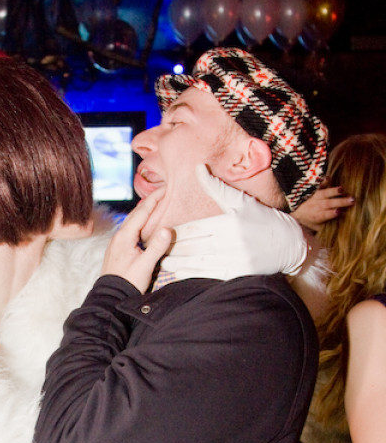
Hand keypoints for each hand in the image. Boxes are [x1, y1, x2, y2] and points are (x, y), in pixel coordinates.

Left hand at [101, 189, 171, 292]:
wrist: (111, 297)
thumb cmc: (128, 283)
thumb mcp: (145, 266)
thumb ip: (156, 247)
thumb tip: (167, 229)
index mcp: (125, 236)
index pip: (142, 212)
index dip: (154, 199)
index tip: (165, 188)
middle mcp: (119, 236)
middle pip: (136, 214)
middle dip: (150, 201)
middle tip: (164, 192)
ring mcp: (117, 242)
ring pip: (133, 221)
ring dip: (145, 211)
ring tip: (157, 204)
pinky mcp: (119, 249)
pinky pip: (131, 229)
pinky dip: (141, 222)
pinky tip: (146, 225)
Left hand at [160, 165, 307, 280]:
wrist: (288, 244)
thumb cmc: (263, 219)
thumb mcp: (240, 200)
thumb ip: (216, 187)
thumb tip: (199, 168)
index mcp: (229, 223)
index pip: (196, 228)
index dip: (176, 231)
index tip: (160, 231)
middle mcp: (231, 242)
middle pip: (194, 246)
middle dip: (172, 247)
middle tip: (153, 248)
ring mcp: (235, 259)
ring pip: (199, 262)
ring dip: (178, 263)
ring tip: (161, 262)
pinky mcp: (238, 274)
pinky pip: (209, 275)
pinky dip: (192, 274)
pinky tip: (179, 273)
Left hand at [292, 181, 353, 230]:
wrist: (295, 211)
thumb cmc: (309, 220)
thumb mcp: (316, 227)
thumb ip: (327, 226)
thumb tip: (340, 227)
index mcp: (318, 216)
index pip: (326, 214)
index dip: (332, 213)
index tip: (339, 211)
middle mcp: (317, 206)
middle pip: (329, 204)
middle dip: (340, 202)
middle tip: (352, 200)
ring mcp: (315, 197)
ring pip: (324, 193)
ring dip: (333, 191)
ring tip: (342, 189)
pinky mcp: (314, 190)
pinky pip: (318, 185)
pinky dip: (323, 181)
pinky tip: (328, 177)